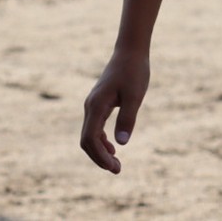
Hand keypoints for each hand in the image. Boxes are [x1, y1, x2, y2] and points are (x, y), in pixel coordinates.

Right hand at [80, 48, 149, 172]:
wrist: (130, 52)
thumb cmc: (134, 71)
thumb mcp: (135, 96)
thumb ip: (127, 118)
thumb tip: (121, 144)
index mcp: (97, 105)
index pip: (91, 138)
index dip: (100, 156)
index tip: (115, 167)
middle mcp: (90, 106)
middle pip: (87, 140)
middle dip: (99, 158)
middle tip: (118, 170)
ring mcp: (93, 105)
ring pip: (89, 135)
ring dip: (100, 151)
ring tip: (116, 164)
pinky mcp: (99, 103)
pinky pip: (94, 128)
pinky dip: (101, 141)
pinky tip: (113, 148)